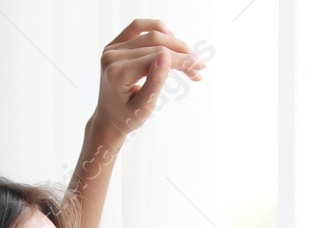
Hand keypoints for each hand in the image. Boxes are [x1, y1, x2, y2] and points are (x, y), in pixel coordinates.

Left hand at [91, 18, 206, 145]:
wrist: (109, 119)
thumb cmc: (127, 117)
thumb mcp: (144, 107)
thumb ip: (155, 82)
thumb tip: (167, 56)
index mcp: (117, 73)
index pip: (156, 57)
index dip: (181, 60)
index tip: (200, 67)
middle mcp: (111, 56)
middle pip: (155, 44)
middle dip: (181, 54)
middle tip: (199, 66)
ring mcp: (112, 48)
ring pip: (150, 35)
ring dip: (174, 43)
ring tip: (189, 56)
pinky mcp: (115, 44)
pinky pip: (138, 27)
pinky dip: (157, 29)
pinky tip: (172, 39)